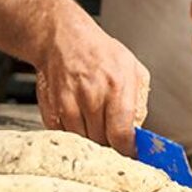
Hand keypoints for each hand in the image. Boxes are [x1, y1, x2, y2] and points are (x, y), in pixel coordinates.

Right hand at [33, 20, 150, 156]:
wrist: (62, 38)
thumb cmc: (100, 52)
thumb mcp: (132, 68)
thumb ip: (139, 100)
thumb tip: (139, 130)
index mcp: (117, 86)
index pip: (122, 134)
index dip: (128, 150)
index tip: (131, 153)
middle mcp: (92, 96)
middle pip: (102, 142)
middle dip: (111, 145)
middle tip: (115, 139)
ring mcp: (69, 103)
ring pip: (84, 141)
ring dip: (92, 141)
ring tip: (98, 126)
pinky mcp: (52, 109)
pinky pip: (66, 135)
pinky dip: (74, 134)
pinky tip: (81, 120)